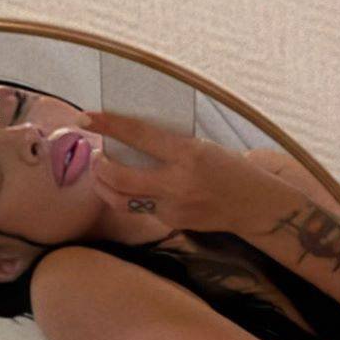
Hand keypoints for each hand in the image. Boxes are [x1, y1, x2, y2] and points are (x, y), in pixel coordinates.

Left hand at [78, 109, 240, 233]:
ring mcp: (173, 207)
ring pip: (121, 200)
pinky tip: (127, 188)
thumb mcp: (202, 146)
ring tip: (102, 173)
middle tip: (97, 155)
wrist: (252, 204)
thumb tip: (129, 138)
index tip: (86, 117)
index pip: (138, 135)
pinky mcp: (171, 222)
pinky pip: (140, 210)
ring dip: (104, 186)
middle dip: (99, 166)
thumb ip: (168, 145)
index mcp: (187, 153)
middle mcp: (177, 182)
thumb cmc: (227, 168)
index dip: (108, 124)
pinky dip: (128, 197)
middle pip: (119, 177)